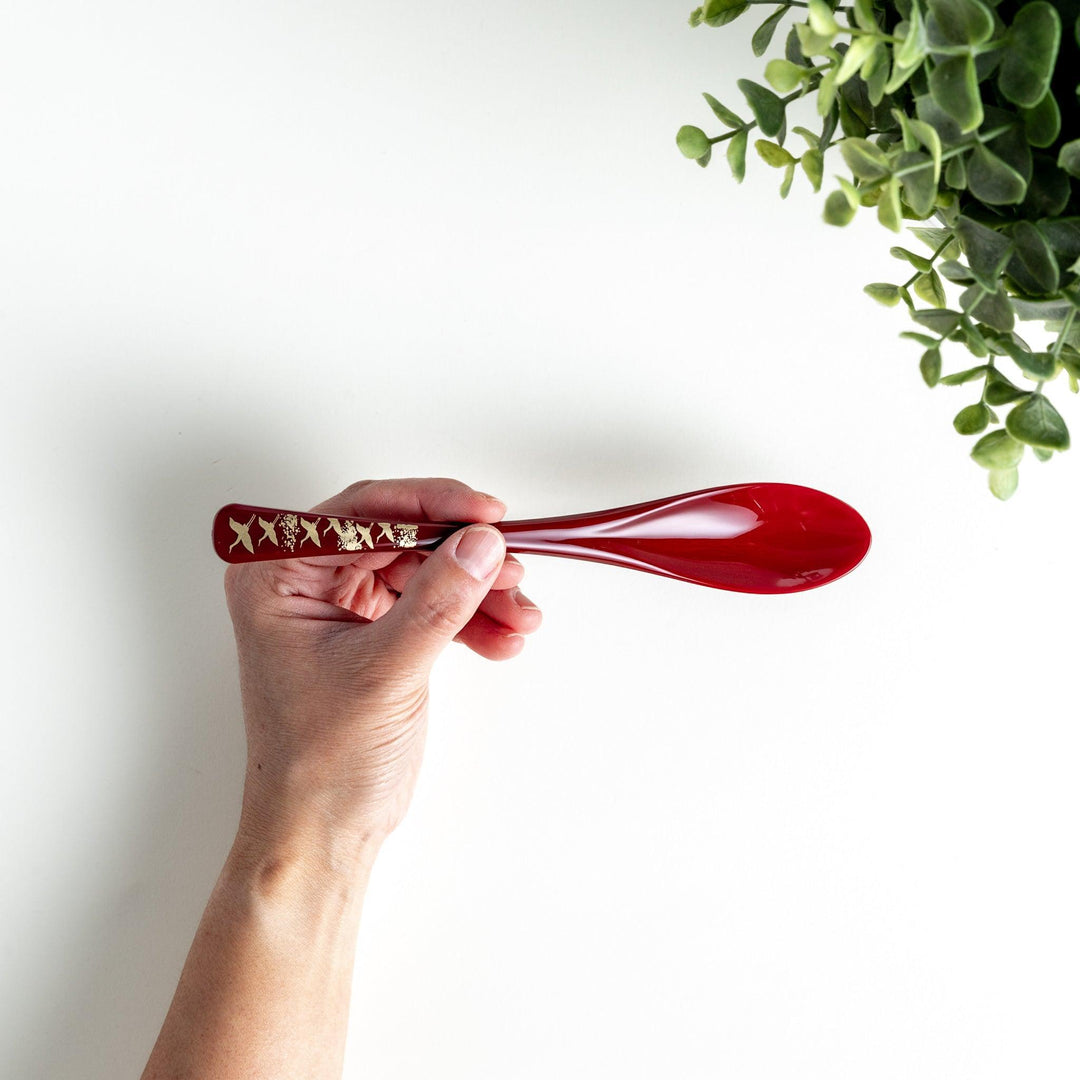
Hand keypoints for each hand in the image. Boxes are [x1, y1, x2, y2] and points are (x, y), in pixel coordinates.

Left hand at [223, 478, 541, 859]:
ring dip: (478, 592)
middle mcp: (307, 580)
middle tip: (512, 571)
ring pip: (425, 571)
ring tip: (520, 617)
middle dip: (463, 557)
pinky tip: (504, 638)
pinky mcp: (376, 633)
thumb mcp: (384, 671)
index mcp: (277, 574)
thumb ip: (438, 601)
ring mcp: (343, 606)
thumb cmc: (320, 761)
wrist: (323, 829)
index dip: (431, 504)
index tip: (486, 513)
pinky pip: (432, 606)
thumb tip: (482, 543)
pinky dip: (471, 619)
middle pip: (402, 538)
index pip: (363, 512)